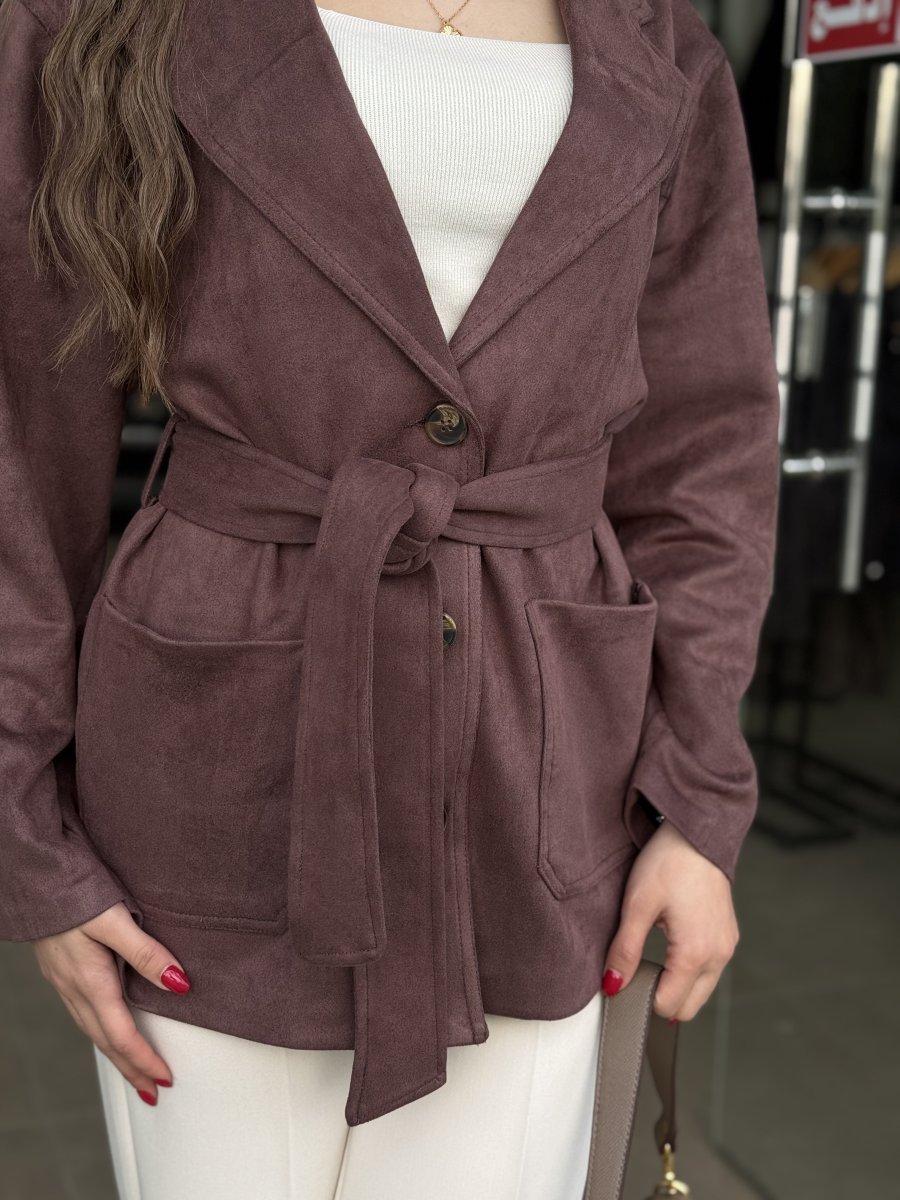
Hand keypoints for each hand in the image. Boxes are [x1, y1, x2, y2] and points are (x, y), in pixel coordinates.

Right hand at [31, 902, 190, 1104]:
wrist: (36, 879)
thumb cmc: (74, 894)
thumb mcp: (115, 921)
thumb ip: (146, 952)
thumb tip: (179, 984)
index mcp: (90, 982)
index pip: (122, 1035)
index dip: (144, 1060)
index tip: (165, 1078)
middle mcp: (75, 990)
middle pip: (106, 1043)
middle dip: (130, 1069)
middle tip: (152, 1091)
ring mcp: (65, 983)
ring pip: (92, 1031)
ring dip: (115, 1055)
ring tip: (134, 1071)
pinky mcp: (62, 972)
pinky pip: (84, 1015)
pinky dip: (101, 1033)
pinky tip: (107, 1030)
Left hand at [601, 820, 738, 1020]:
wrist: (697, 834)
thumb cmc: (669, 862)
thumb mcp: (638, 905)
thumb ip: (625, 950)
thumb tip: (613, 985)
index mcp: (696, 953)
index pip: (668, 1005)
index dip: (641, 998)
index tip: (623, 981)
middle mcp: (718, 956)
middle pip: (688, 1007)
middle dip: (661, 998)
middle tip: (636, 971)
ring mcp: (727, 947)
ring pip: (700, 991)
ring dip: (676, 984)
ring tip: (653, 955)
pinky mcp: (728, 937)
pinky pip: (709, 971)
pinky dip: (690, 970)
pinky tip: (671, 944)